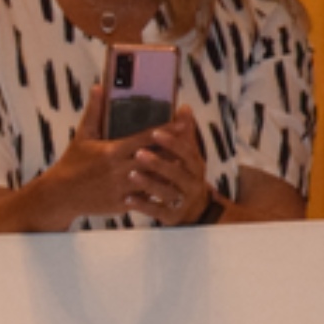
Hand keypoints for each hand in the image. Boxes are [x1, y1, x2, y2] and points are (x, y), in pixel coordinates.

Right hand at [29, 86, 173, 226]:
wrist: (60, 195)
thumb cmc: (72, 163)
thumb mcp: (82, 136)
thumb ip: (94, 111)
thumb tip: (99, 87)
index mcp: (112, 151)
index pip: (145, 138)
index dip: (166, 129)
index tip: (182, 122)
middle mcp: (119, 170)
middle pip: (155, 159)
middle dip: (173, 152)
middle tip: (190, 145)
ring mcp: (121, 188)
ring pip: (153, 181)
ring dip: (168, 175)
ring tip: (183, 169)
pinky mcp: (120, 204)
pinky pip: (144, 198)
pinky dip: (155, 193)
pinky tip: (167, 188)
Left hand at [121, 106, 210, 225]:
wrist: (194, 211)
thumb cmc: (185, 176)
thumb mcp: (188, 156)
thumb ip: (184, 133)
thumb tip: (184, 107)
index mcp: (195, 165)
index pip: (187, 152)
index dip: (172, 143)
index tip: (154, 133)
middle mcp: (192, 183)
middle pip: (177, 173)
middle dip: (158, 163)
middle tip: (138, 153)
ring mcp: (182, 201)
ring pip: (166, 192)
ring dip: (149, 183)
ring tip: (131, 174)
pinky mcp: (171, 216)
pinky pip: (157, 211)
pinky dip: (142, 205)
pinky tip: (127, 199)